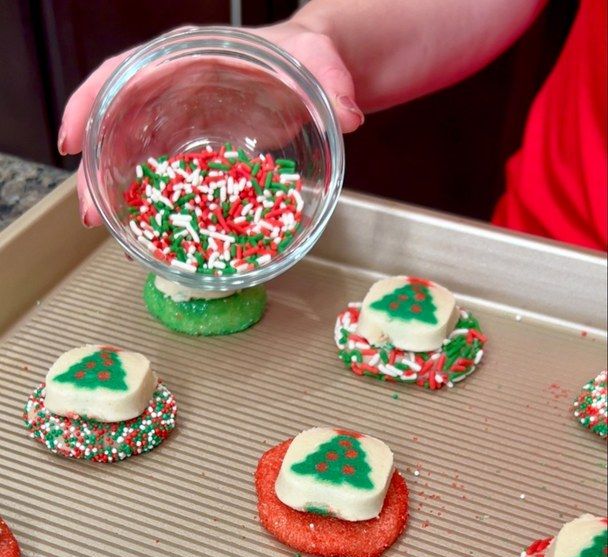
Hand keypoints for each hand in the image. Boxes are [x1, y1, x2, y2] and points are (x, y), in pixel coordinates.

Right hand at [59, 22, 362, 226]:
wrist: (317, 76)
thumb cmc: (306, 58)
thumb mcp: (318, 60)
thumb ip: (332, 81)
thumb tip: (348, 114)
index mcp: (188, 61)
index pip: (123, 73)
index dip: (90, 104)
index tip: (75, 141)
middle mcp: (175, 96)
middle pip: (117, 127)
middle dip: (98, 171)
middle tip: (93, 215)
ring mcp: (183, 129)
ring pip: (135, 159)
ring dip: (120, 198)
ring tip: (114, 236)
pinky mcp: (199, 157)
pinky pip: (168, 182)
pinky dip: (157, 209)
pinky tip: (151, 238)